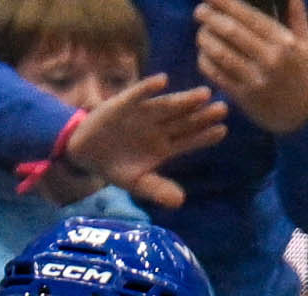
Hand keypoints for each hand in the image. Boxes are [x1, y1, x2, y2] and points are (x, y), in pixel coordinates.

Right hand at [55, 71, 224, 209]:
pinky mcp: (125, 103)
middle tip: (222, 109)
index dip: (205, 136)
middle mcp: (159, 127)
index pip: (190, 140)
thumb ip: (157, 190)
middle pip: (185, 121)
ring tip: (203, 95)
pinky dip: (148, 88)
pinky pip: (138, 94)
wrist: (85, 152)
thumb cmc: (116, 166)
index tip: (222, 131)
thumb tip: (180, 201)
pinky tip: (162, 82)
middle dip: (202, 115)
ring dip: (184, 100)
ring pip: (168, 106)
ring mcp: (144, 113)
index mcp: (165, 146)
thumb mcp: (136, 183)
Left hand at [194, 0, 307, 134]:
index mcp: (284, 41)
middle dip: (210, 18)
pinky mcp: (244, 97)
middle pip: (231, 32)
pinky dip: (206, 62)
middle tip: (199, 11)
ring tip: (200, 32)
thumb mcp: (306, 42)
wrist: (304, 114)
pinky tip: (202, 54)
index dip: (226, 4)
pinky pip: (218, 76)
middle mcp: (270, 59)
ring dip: (205, 40)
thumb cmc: (303, 72)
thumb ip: (296, 14)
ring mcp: (255, 79)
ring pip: (221, 54)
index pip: (249, 16)